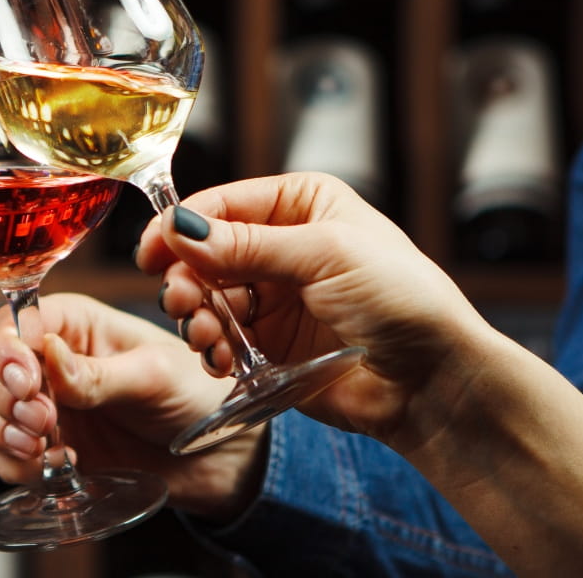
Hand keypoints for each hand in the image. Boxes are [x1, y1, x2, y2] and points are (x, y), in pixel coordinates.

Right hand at [0, 293, 264, 520]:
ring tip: (41, 444)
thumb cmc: (193, 396)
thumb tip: (46, 354)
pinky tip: (56, 464)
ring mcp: (37, 404)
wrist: (215, 458)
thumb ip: (96, 373)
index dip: (7, 351)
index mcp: (72, 321)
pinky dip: (14, 463)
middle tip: (43, 419)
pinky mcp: (37, 447)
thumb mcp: (153, 375)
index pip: (10, 322)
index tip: (28, 381)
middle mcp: (45, 358)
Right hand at [137, 173, 495, 446]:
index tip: (150, 251)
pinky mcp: (269, 344)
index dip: (182, 225)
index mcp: (302, 204)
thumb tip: (181, 228)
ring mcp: (274, 296)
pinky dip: (211, 348)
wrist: (432, 379)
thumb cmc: (401, 300)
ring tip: (207, 337)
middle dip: (185, 277)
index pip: (223, 204)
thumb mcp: (325, 255)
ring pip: (205, 297)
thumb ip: (248, 244)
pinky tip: (222, 360)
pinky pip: (220, 338)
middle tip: (179, 300)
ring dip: (196, 316)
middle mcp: (282, 246)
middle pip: (204, 252)